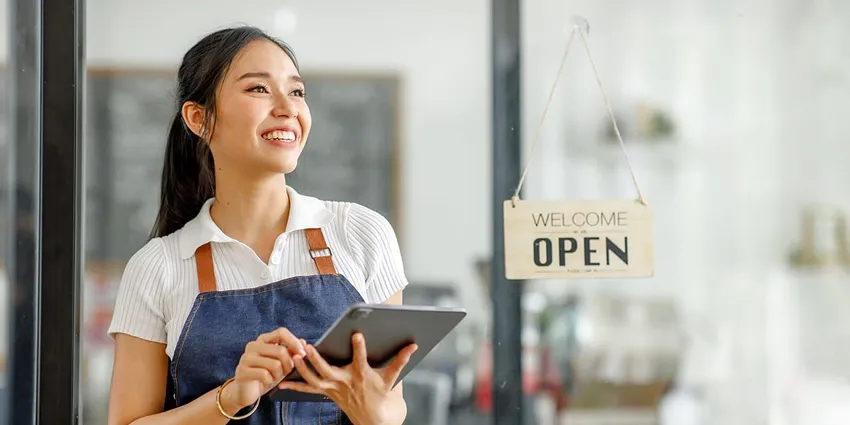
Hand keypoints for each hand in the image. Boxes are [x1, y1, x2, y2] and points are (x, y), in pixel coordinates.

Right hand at [220, 328, 306, 412]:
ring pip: (274, 364)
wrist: (246, 391)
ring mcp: (246, 358)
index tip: (303, 354)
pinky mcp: (242, 371)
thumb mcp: (281, 363)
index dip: (294, 342)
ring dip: (279, 375)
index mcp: (263, 340)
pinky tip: (266, 382)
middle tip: (287, 372)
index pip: (281, 332)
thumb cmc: (266, 374)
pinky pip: (265, 375)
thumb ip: (291, 352)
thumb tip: (304, 342)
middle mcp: (253, 345)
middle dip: (289, 364)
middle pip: (280, 350)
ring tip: (275, 377)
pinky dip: (270, 381)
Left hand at [278, 333, 417, 424]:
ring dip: (303, 367)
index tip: (356, 334)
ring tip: (294, 353)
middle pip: (329, 371)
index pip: (361, 360)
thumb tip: (413, 345)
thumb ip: (401, 360)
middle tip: (306, 346)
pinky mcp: (328, 394)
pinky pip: (309, 390)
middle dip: (317, 359)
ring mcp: (335, 390)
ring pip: (316, 379)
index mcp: (363, 376)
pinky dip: (295, 386)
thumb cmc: (384, 398)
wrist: (376, 422)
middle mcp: (346, 383)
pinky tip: (281, 382)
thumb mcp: (394, 379)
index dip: (359, 347)